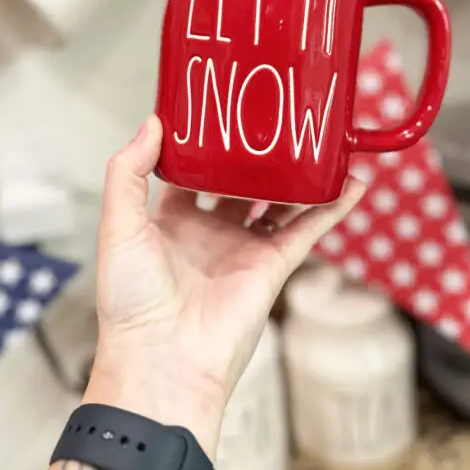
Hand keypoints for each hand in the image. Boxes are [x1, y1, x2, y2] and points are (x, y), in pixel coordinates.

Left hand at [83, 114, 365, 455]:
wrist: (162, 358)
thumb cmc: (131, 299)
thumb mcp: (117, 225)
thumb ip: (127, 171)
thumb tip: (152, 123)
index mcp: (169, 223)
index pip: (191, 174)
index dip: (204, 146)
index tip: (221, 111)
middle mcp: (209, 233)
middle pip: (240, 184)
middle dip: (256, 156)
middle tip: (274, 118)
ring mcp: (243, 249)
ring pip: (279, 203)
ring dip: (298, 176)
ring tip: (317, 141)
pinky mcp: (273, 266)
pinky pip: (308, 230)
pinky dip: (332, 207)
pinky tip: (352, 182)